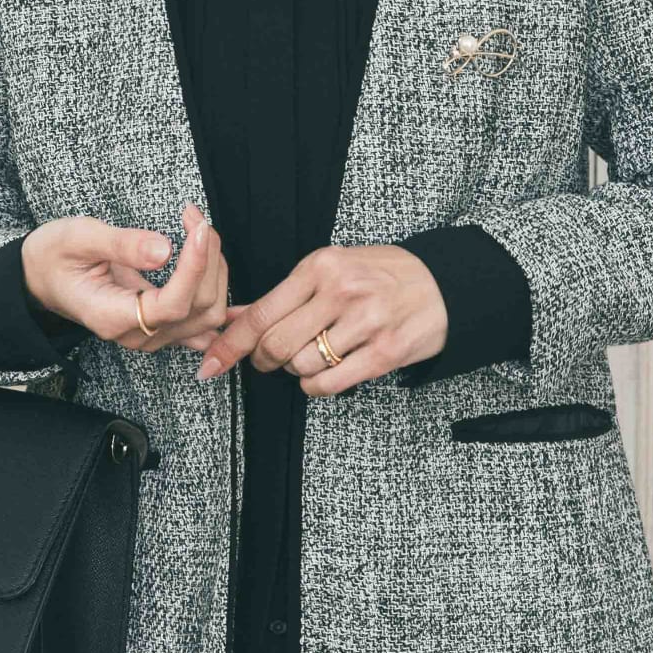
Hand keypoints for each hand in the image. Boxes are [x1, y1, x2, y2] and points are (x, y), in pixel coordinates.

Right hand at [21, 204, 230, 353]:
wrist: (40, 278)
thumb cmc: (54, 256)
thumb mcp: (78, 238)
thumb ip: (121, 244)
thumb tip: (165, 250)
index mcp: (112, 316)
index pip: (173, 304)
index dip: (195, 266)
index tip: (198, 227)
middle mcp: (137, 335)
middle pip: (200, 308)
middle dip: (208, 258)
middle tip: (193, 217)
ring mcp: (152, 336)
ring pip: (209, 314)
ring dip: (215, 270)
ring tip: (198, 231)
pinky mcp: (162, 327)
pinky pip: (204, 320)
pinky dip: (218, 294)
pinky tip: (218, 268)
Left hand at [194, 244, 447, 395]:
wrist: (443, 283)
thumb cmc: (382, 276)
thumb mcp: (332, 269)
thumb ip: (284, 296)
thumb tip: (230, 317)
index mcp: (321, 266)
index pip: (261, 312)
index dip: (230, 344)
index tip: (210, 365)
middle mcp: (341, 291)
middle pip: (276, 344)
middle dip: (265, 362)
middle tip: (270, 362)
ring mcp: (365, 321)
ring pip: (302, 365)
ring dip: (298, 371)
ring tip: (314, 357)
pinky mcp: (385, 351)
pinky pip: (330, 383)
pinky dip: (317, 386)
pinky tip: (326, 373)